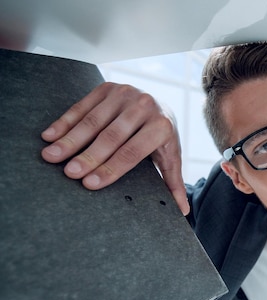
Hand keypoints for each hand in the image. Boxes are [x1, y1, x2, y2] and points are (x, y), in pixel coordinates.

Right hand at [40, 82, 189, 214]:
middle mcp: (145, 106)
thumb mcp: (169, 157)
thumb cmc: (160, 138)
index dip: (111, 169)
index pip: (132, 152)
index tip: (89, 184)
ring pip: (93, 120)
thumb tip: (183, 211)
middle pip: (111, 136)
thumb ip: (173, 183)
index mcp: (161, 126)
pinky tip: (50, 136)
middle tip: (69, 173)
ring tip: (52, 156)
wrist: (159, 105)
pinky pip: (83, 106)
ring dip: (70, 139)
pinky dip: (64, 121)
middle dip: (88, 156)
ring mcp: (125, 94)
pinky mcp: (108, 87)